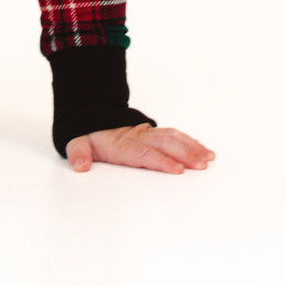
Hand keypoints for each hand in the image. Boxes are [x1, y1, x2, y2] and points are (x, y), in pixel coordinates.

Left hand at [66, 124, 214, 173]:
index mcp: (121, 143)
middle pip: (164, 144)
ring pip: (173, 137)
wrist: (93, 115)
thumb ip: (78, 153)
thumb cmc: (89, 136)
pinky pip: (175, 134)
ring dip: (191, 147)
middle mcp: (137, 136)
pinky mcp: (154, 133)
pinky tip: (205, 151)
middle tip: (201, 165)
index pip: (143, 153)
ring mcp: (147, 133)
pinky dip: (191, 142)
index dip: (161, 161)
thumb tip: (80, 165)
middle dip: (184, 154)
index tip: (178, 170)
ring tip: (208, 158)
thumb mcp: (77, 143)